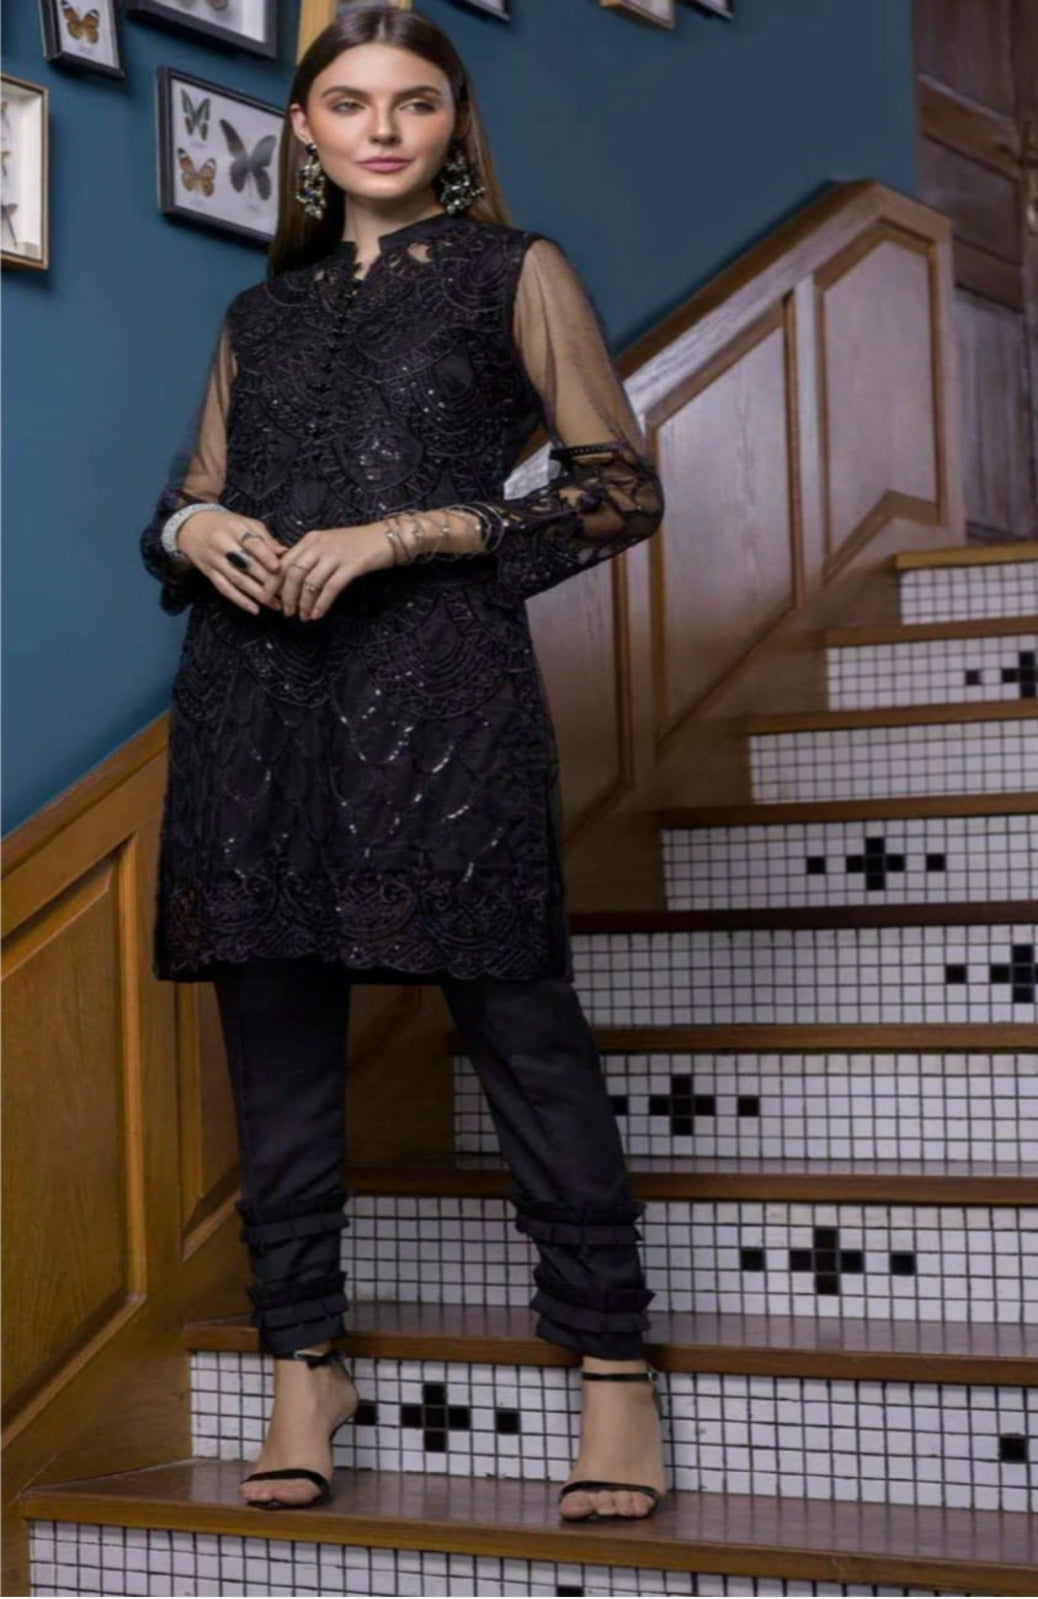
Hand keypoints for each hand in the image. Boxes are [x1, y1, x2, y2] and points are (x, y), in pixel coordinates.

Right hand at [177, 510, 284, 615]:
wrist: (191, 526)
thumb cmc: (225, 524)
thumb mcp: (245, 523)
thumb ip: (265, 538)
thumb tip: (285, 552)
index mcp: (235, 528)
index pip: (251, 543)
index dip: (265, 555)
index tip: (278, 567)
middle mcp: (223, 544)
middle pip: (246, 564)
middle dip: (267, 580)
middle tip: (285, 592)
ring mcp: (214, 560)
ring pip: (237, 579)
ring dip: (257, 594)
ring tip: (275, 604)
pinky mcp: (209, 573)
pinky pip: (225, 589)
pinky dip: (240, 600)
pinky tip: (254, 609)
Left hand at [277, 523, 395, 620]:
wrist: (386, 537)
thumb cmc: (357, 544)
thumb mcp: (328, 544)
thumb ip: (309, 555)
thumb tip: (288, 576)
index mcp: (311, 539)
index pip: (284, 561)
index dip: (273, 582)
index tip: (267, 598)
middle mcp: (320, 545)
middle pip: (294, 572)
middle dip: (286, 595)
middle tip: (285, 612)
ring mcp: (336, 554)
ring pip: (311, 582)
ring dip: (304, 603)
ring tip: (302, 616)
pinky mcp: (352, 565)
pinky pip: (331, 587)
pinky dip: (322, 603)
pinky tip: (318, 614)